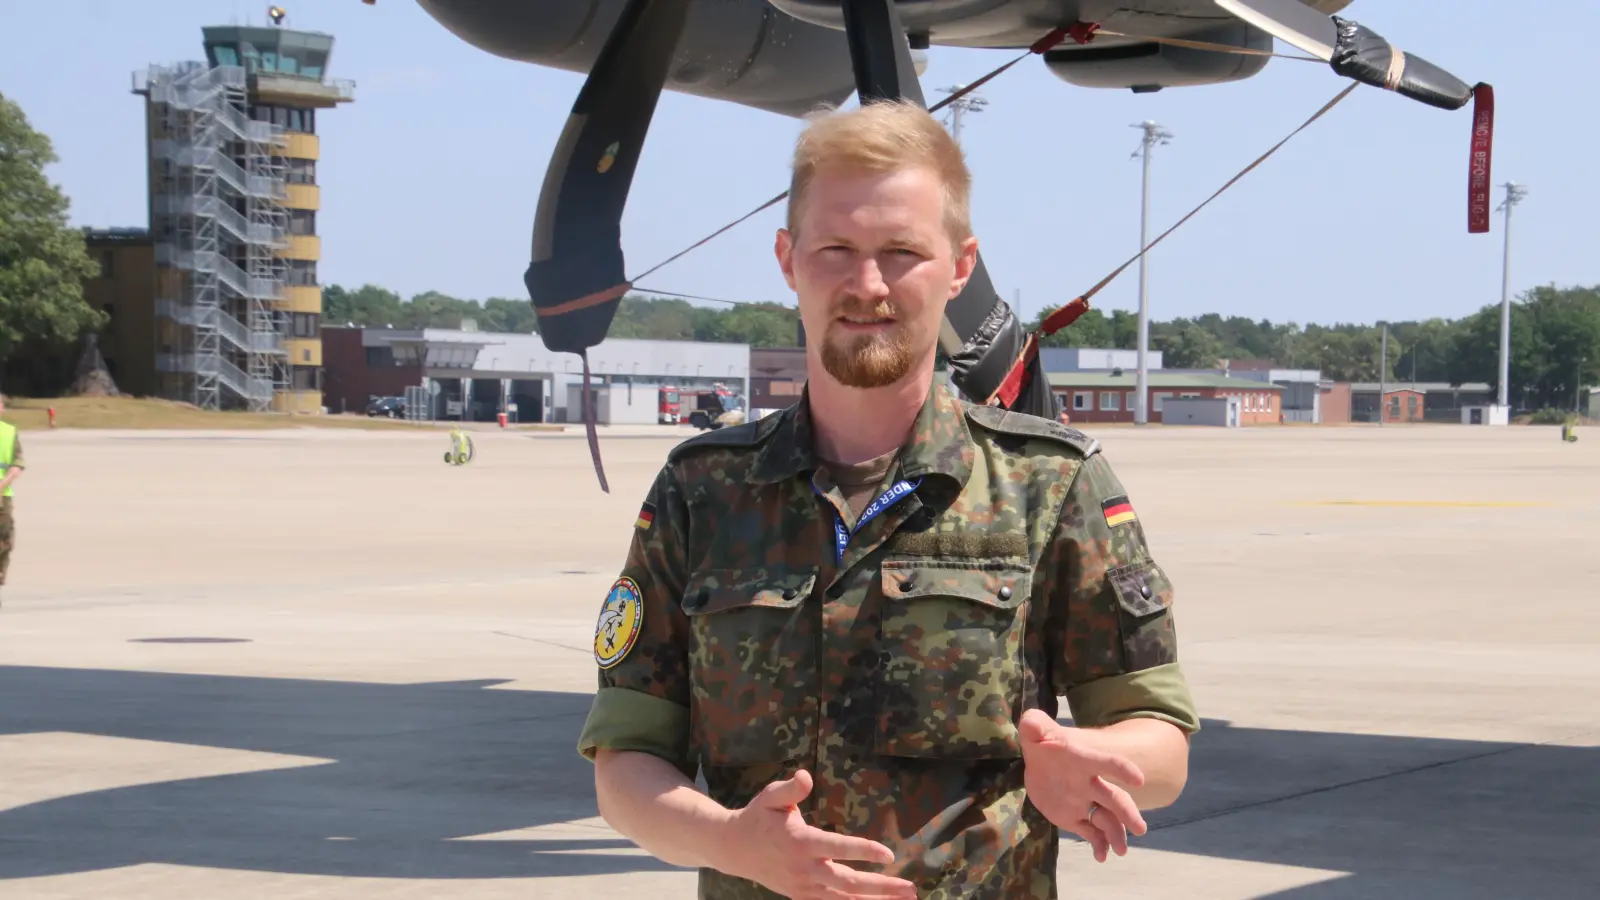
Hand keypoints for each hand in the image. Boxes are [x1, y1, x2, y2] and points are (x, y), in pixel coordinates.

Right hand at [718, 769, 917, 899]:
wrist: (733, 849)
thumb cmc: (758, 817)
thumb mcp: (770, 796)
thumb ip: (790, 788)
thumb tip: (805, 776)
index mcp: (800, 842)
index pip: (838, 848)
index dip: (864, 851)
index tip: (889, 854)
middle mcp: (804, 869)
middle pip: (848, 883)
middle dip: (882, 887)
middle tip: (910, 888)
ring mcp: (803, 887)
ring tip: (904, 899)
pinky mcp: (801, 896)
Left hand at [1019, 709, 1147, 862]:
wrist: (1041, 761)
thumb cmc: (1044, 743)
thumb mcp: (1035, 731)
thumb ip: (1034, 726)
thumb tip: (1030, 723)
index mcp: (1084, 761)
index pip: (1106, 763)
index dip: (1122, 769)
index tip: (1138, 780)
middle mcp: (1089, 784)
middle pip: (1113, 799)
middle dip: (1127, 812)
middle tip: (1140, 829)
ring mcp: (1084, 802)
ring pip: (1105, 820)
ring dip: (1116, 834)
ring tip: (1120, 851)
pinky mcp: (1074, 818)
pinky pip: (1090, 833)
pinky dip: (1098, 844)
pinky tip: (1101, 857)